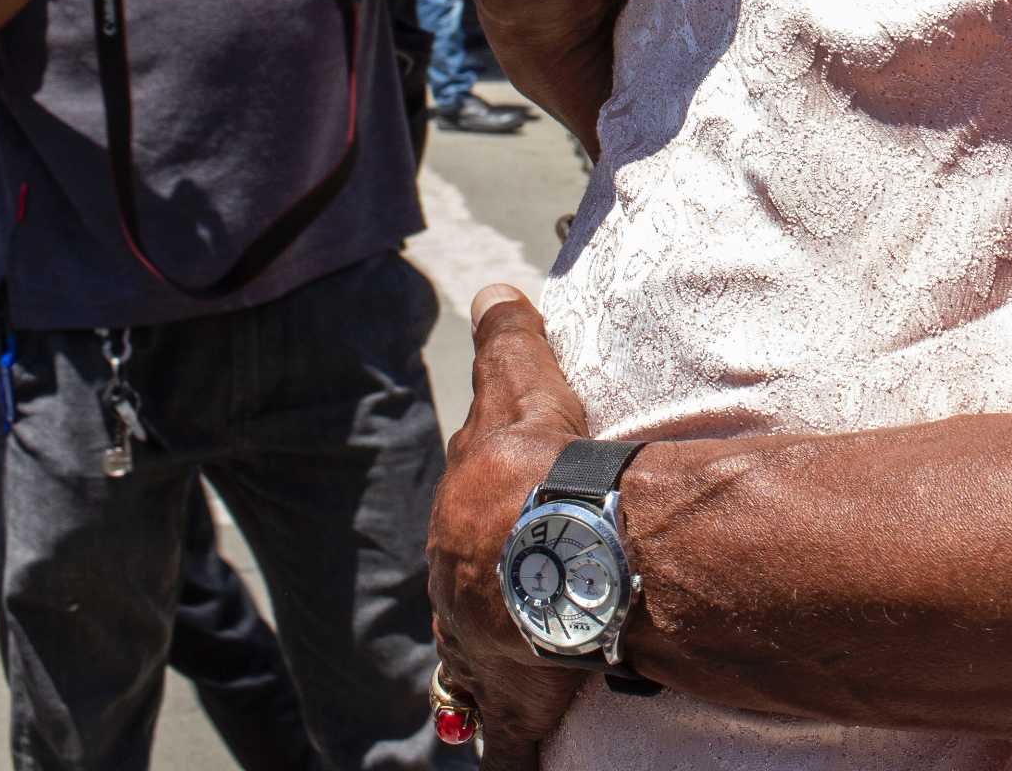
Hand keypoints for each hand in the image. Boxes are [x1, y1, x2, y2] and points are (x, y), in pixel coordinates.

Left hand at [429, 285, 596, 749]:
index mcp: (455, 533)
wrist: (556, 538)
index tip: (494, 546)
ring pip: (478, 674)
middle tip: (511, 614)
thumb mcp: (518, 380)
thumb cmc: (535, 459)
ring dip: (491, 679)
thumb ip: (505, 336)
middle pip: (464, 608)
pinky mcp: (519, 700)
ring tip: (511, 687)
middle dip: (482, 609)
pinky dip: (511, 754)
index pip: (458, 539)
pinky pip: (509, 742)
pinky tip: (514, 761)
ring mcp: (485, 655)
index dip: (478, 541)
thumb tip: (492, 289)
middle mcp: (457, 601)